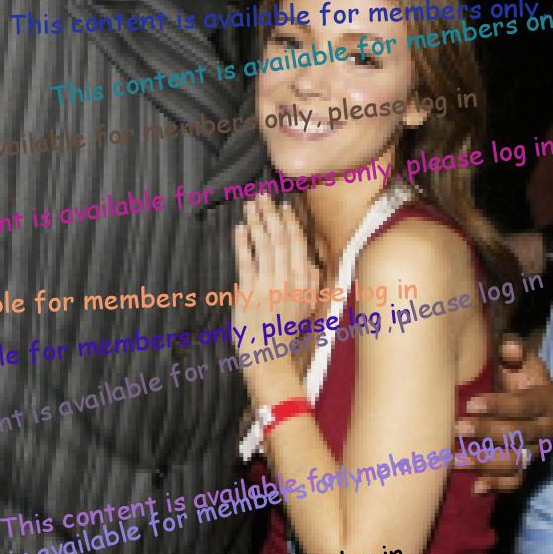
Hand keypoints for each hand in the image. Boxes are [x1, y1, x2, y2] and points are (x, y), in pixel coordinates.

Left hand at [233, 199, 318, 357]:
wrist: (271, 358)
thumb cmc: (288, 335)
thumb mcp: (309, 309)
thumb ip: (313, 284)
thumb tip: (312, 263)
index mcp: (304, 282)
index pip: (299, 244)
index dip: (291, 222)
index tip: (284, 205)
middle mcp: (288, 280)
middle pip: (281, 239)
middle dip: (271, 214)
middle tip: (263, 194)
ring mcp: (268, 286)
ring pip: (264, 246)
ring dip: (257, 222)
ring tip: (250, 204)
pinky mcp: (249, 294)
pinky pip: (246, 263)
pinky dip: (243, 244)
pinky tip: (239, 228)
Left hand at [455, 335, 552, 491]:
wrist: (523, 393)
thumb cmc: (513, 372)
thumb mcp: (517, 356)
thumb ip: (513, 349)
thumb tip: (509, 347)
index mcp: (546, 400)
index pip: (524, 405)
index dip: (499, 405)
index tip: (470, 404)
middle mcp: (546, 429)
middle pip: (518, 435)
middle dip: (486, 432)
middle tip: (457, 428)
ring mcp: (535, 451)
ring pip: (515, 461)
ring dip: (485, 462)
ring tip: (455, 460)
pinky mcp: (524, 466)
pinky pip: (514, 482)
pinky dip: (496, 486)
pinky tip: (475, 487)